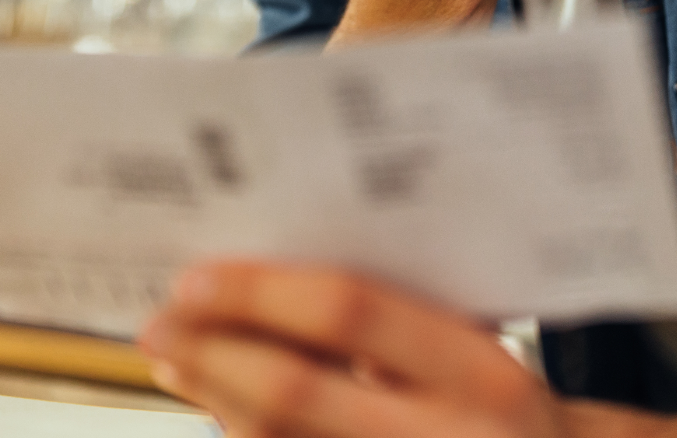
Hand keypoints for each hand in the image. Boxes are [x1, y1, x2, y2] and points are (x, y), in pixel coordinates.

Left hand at [138, 259, 579, 437]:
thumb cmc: (516, 403)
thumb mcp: (488, 346)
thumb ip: (405, 309)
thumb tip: (287, 255)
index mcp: (482, 375)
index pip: (352, 312)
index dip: (261, 290)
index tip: (199, 272)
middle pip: (295, 392)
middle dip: (212, 351)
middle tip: (160, 318)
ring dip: (211, 396)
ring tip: (173, 352)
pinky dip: (240, 432)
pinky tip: (217, 402)